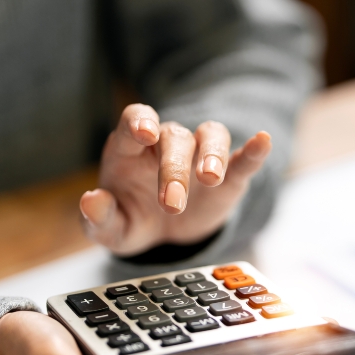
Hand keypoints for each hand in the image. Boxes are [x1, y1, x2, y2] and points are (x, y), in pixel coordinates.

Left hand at [79, 104, 271, 255]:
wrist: (165, 235)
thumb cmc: (133, 219)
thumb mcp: (112, 229)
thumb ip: (99, 218)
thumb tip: (91, 201)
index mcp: (132, 148)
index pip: (135, 119)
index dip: (140, 121)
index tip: (145, 132)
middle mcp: (167, 143)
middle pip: (175, 137)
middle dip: (174, 169)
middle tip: (172, 204)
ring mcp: (200, 156)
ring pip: (210, 136)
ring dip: (211, 154)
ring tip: (211, 178)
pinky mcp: (228, 177)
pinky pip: (241, 157)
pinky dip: (253, 150)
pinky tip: (262, 141)